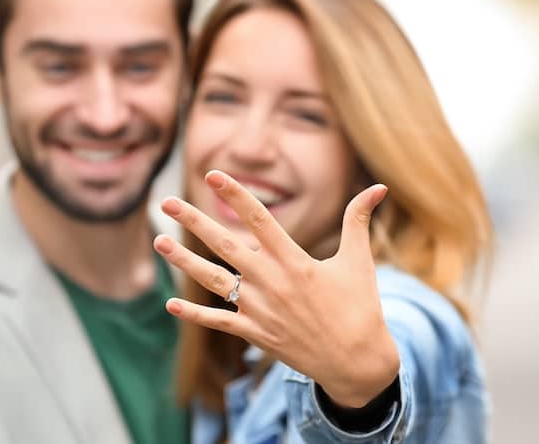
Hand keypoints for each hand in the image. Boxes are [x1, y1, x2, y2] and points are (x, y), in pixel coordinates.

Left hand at [154, 170, 399, 407]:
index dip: (235, 195)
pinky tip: (170, 303)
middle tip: (167, 201)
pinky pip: (219, 322)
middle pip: (225, 244)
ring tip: (159, 241)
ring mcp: (261, 310)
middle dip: (194, 220)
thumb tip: (379, 186)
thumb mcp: (358, 261)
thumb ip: (358, 220)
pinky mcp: (257, 333)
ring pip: (213, 280)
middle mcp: (272, 282)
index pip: (259, 219)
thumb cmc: (360, 308)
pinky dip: (194, 315)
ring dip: (184, 261)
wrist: (357, 363)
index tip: (213, 174)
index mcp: (295, 261)